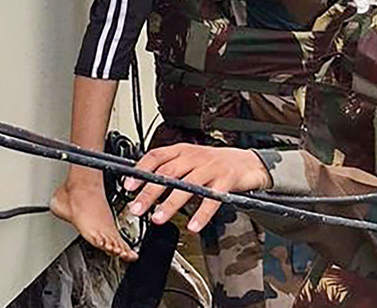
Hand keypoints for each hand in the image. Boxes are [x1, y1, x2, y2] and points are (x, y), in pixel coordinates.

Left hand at [123, 143, 271, 232]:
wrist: (247, 163)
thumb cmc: (214, 164)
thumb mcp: (190, 160)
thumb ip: (169, 169)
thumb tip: (143, 184)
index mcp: (183, 150)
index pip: (157, 156)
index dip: (141, 170)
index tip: (128, 185)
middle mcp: (195, 157)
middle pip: (168, 173)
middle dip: (150, 192)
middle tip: (136, 208)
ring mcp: (211, 168)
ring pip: (187, 186)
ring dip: (170, 204)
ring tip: (157, 218)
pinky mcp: (226, 181)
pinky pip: (212, 199)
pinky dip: (201, 214)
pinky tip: (192, 226)